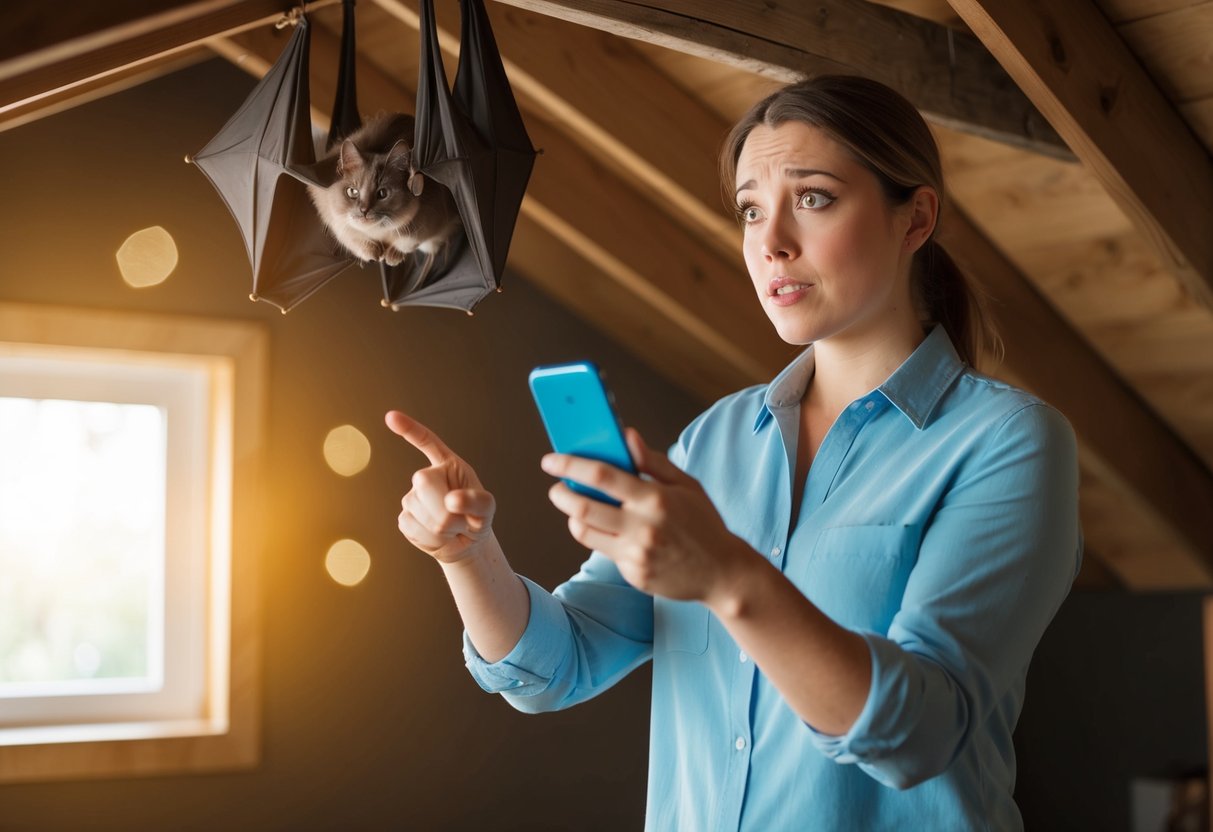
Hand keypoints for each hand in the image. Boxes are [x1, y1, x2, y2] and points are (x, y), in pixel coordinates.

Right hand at [386, 410, 495, 562]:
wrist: (466, 544)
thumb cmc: (478, 518)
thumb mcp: (487, 509)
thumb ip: (477, 501)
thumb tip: (452, 501)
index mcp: (448, 465)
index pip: (426, 442)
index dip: (409, 429)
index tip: (391, 416)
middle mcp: (427, 477)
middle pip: (423, 481)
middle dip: (444, 505)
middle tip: (461, 520)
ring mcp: (412, 497)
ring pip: (418, 508)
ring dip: (442, 527)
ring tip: (452, 528)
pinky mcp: (405, 519)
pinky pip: (412, 526)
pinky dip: (431, 538)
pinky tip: (440, 537)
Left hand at [542, 428, 746, 602]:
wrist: (722, 573)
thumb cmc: (704, 523)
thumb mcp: (687, 485)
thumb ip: (652, 461)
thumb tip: (626, 435)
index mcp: (656, 499)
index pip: (602, 476)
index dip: (571, 465)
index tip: (551, 460)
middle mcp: (643, 528)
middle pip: (583, 508)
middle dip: (561, 494)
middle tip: (557, 486)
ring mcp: (636, 554)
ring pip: (584, 531)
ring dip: (572, 516)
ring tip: (578, 506)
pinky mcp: (633, 574)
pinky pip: (603, 551)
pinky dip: (599, 535)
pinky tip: (608, 528)